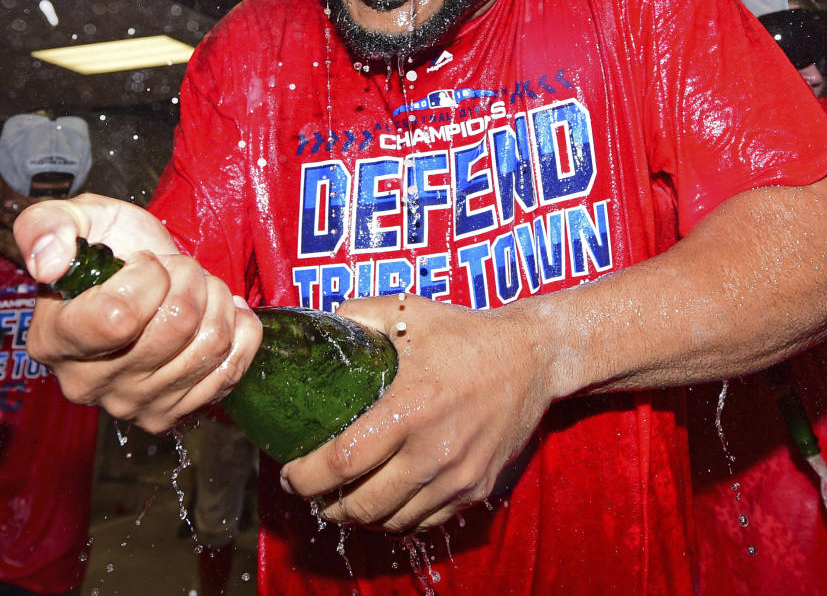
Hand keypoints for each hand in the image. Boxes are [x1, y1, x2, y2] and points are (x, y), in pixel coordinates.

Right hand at [14, 194, 261, 432]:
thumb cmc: (109, 245)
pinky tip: (221, 313)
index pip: (118, 318)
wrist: (143, 274)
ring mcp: (134, 404)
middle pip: (176, 326)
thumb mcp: (77, 218)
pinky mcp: (175, 413)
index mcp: (55, 339)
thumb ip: (47, 227)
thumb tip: (49, 263)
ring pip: (211, 344)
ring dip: (217, 300)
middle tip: (177, 268)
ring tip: (198, 288)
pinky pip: (232, 368)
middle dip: (190, 278)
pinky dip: (240, 330)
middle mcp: (88, 383)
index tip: (144, 260)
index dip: (148, 277)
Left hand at [279, 294, 550, 532]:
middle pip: (362, 504)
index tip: (290, 472)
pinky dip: (397, 517)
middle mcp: (433, 449)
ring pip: (391, 520)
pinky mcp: (475, 489)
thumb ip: (360, 315)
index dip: (307, 476)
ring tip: (344, 496)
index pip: (344, 461)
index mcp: (410, 405)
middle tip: (311, 489)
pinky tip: (386, 497)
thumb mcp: (411, 312)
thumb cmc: (465, 333)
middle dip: (326, 504)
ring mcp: (457, 475)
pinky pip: (424, 521)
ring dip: (359, 515)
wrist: (531, 357)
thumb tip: (321, 322)